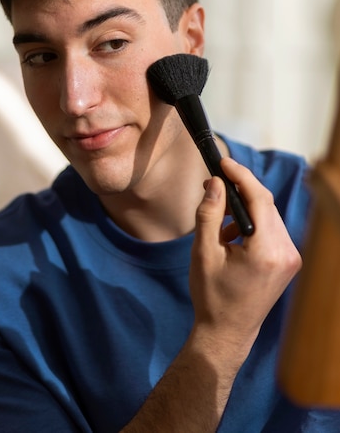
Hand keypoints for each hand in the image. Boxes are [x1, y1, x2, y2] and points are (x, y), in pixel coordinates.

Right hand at [189, 157, 301, 364]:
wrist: (228, 332)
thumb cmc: (212, 296)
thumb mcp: (203, 252)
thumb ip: (209, 214)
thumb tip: (215, 183)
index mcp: (265, 251)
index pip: (259, 199)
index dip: (240, 176)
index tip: (223, 162)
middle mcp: (286, 253)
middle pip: (266, 204)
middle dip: (240, 190)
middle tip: (215, 183)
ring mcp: (291, 258)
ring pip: (269, 215)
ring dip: (245, 209)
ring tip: (219, 222)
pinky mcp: (289, 261)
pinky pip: (272, 229)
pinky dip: (253, 224)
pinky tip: (233, 237)